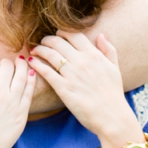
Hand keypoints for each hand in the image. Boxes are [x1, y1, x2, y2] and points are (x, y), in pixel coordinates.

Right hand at [0, 57, 34, 147]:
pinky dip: (31, 80)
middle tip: (7, 65)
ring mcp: (14, 102)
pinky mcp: (23, 113)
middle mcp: (2, 91)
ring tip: (22, 61)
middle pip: (8, 67)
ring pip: (22, 75)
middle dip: (7, 63)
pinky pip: (30, 91)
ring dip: (22, 66)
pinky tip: (31, 74)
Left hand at [29, 31, 139, 146]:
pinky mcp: (63, 88)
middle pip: (59, 42)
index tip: (57, 35)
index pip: (74, 35)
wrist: (111, 115)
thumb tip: (101, 35)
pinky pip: (46, 72)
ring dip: (40, 49)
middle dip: (48, 39)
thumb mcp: (115, 68)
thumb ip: (109, 50)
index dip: (63, 32)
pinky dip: (37, 64)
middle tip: (43, 42)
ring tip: (35, 50)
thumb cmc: (113, 93)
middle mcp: (82, 61)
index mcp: (94, 55)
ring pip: (50, 54)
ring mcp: (72, 74)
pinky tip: (32, 62)